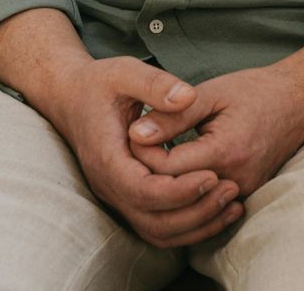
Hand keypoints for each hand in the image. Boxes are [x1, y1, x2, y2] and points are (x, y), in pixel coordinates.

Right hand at [33, 57, 244, 247]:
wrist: (71, 98)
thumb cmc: (99, 83)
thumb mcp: (124, 71)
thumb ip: (155, 84)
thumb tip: (187, 97)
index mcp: (106, 158)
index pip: (143, 191)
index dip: (180, 190)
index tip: (213, 175)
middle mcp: (108, 186)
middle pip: (153, 221)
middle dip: (196, 211)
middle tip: (231, 190)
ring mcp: (116, 197)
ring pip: (157, 232)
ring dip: (196, 225)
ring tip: (232, 204)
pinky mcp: (128, 199)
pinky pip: (158, 227)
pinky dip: (188, 226)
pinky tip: (216, 209)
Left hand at [126, 64, 303, 201]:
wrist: (299, 100)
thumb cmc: (255, 91)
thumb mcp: (211, 93)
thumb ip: (173, 115)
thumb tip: (135, 134)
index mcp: (226, 151)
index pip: (166, 169)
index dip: (143, 152)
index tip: (134, 131)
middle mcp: (236, 180)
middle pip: (174, 191)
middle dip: (149, 170)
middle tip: (138, 145)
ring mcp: (243, 192)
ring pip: (188, 204)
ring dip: (166, 183)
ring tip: (154, 155)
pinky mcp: (246, 195)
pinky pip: (205, 204)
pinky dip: (185, 190)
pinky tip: (174, 169)